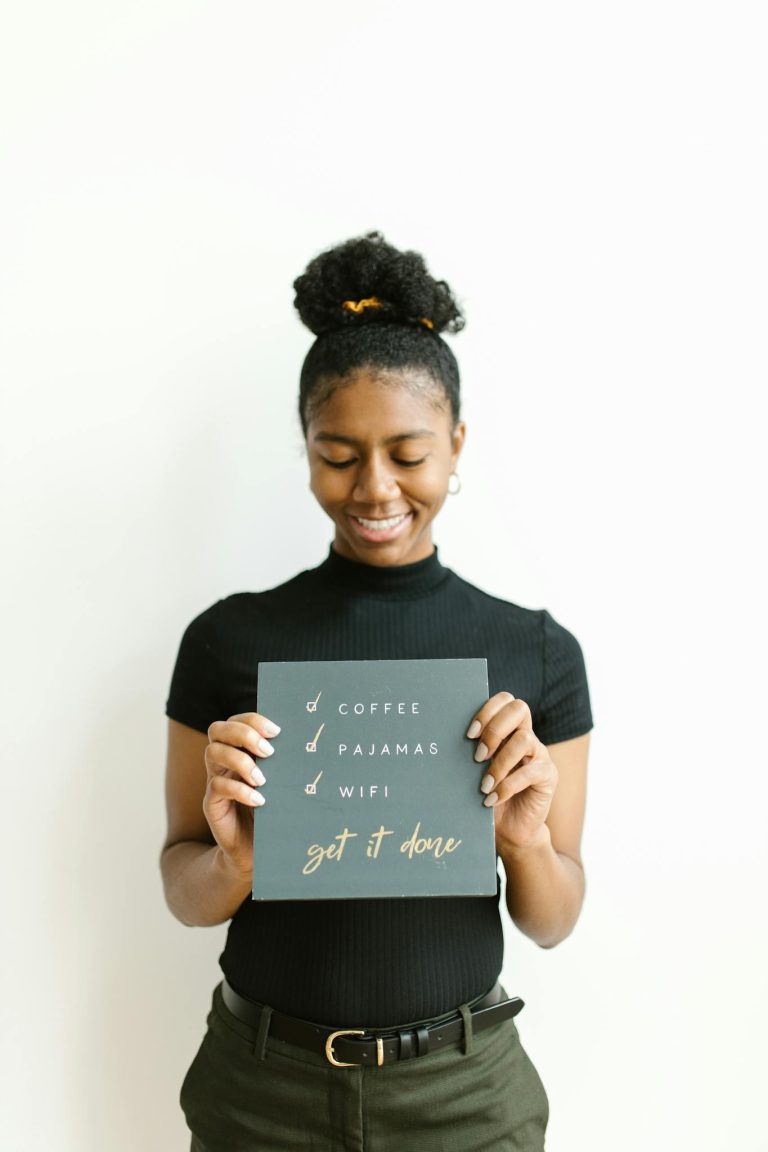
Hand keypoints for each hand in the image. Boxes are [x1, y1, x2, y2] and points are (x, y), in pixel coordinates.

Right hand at [204, 711, 280, 877]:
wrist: (256, 850)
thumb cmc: (272, 810)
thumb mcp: (280, 783)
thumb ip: (284, 763)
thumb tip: (309, 741)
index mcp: (240, 749)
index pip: (236, 720)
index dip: (253, 720)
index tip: (277, 731)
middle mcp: (224, 760)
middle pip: (217, 729)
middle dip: (243, 734)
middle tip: (268, 751)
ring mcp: (215, 780)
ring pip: (212, 752)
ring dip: (240, 761)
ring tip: (263, 779)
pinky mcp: (212, 803)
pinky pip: (217, 787)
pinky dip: (239, 790)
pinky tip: (259, 800)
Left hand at [466, 692, 557, 850]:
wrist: (508, 830)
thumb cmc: (486, 795)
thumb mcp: (474, 771)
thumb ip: (470, 752)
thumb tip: (442, 737)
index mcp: (508, 729)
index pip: (505, 700)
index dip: (487, 711)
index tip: (469, 734)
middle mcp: (526, 736)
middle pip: (519, 708)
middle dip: (494, 729)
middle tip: (477, 756)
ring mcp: (539, 754)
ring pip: (524, 739)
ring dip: (499, 762)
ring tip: (484, 784)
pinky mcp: (548, 776)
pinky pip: (530, 772)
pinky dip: (507, 786)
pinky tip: (491, 799)